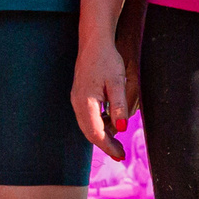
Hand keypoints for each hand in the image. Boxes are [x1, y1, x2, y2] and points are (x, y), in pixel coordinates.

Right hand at [71, 26, 136, 161]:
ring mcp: (77, 99)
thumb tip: (121, 129)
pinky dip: (99, 124)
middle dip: (105, 145)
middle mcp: (77, 103)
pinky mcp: (80, 95)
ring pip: (88, 126)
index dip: (108, 146)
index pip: (96, 133)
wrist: (94, 42)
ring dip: (102, 135)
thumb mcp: (117, 82)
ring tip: (118, 141)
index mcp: (86, 102)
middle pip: (89, 132)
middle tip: (120, 154)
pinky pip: (88, 117)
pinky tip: (111, 124)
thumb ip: (119, 106)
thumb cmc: (107, 59)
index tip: (121, 156)